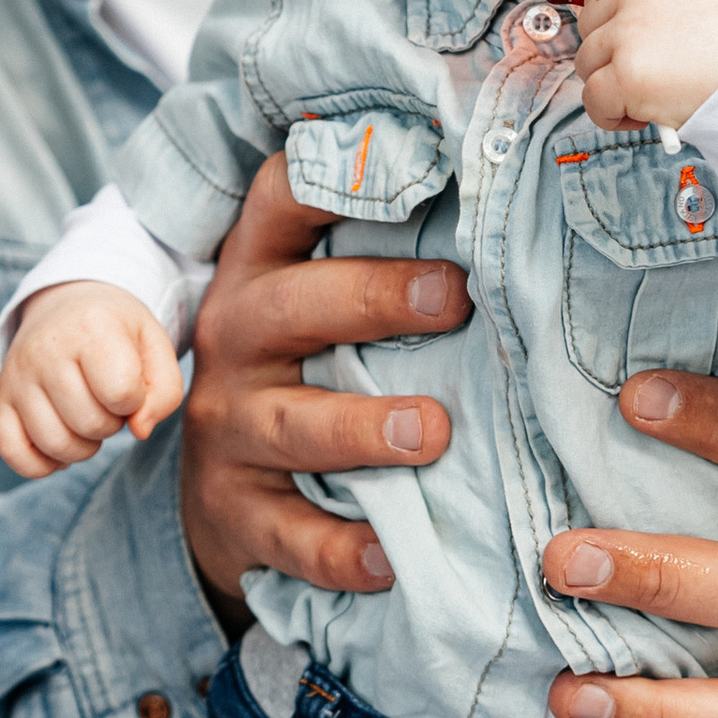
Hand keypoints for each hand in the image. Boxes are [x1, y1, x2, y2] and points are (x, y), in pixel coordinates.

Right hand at [0, 285, 182, 478]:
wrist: (66, 305)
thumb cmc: (116, 331)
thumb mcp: (154, 345)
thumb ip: (165, 391)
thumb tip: (139, 431)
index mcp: (90, 327)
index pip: (122, 394)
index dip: (135, 401)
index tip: (130, 383)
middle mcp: (45, 349)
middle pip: (90, 424)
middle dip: (111, 424)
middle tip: (107, 401)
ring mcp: (16, 376)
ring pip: (55, 444)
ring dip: (83, 446)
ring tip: (87, 418)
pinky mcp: (1, 399)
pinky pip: (12, 452)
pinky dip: (40, 464)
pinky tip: (59, 445)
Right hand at [179, 156, 469, 630]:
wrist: (220, 501)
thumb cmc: (300, 376)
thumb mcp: (311, 309)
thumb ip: (370, 256)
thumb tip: (497, 193)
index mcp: (256, 275)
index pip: (277, 203)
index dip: (327, 176)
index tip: (408, 160)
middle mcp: (232, 341)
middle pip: (288, 309)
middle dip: (370, 298)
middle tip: (453, 298)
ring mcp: (227, 430)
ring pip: (290, 425)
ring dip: (363, 426)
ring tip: (434, 430)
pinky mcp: (235, 513)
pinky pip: (288, 534)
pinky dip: (340, 549)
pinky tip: (391, 557)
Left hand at [574, 0, 717, 134]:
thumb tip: (627, 12)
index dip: (606, 18)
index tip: (622, 39)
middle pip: (590, 25)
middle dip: (609, 54)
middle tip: (646, 74)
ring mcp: (628, 31)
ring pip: (588, 63)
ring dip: (611, 85)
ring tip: (651, 97)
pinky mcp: (626, 74)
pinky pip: (594, 100)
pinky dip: (611, 115)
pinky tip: (642, 116)